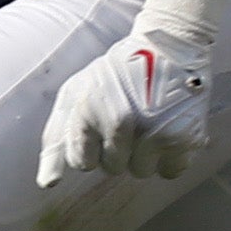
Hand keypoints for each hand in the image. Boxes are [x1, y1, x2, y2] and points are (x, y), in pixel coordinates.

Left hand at [36, 21, 219, 184]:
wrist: (169, 47)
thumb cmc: (116, 73)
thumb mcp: (76, 94)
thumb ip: (57, 138)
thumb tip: (47, 183)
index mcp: (87, 113)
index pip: (82, 163)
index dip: (92, 146)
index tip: (102, 125)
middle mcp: (119, 124)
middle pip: (112, 168)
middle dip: (119, 148)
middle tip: (131, 117)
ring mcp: (153, 131)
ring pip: (141, 171)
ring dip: (145, 153)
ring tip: (151, 121)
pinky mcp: (183, 137)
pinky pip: (170, 171)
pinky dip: (171, 157)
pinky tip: (170, 129)